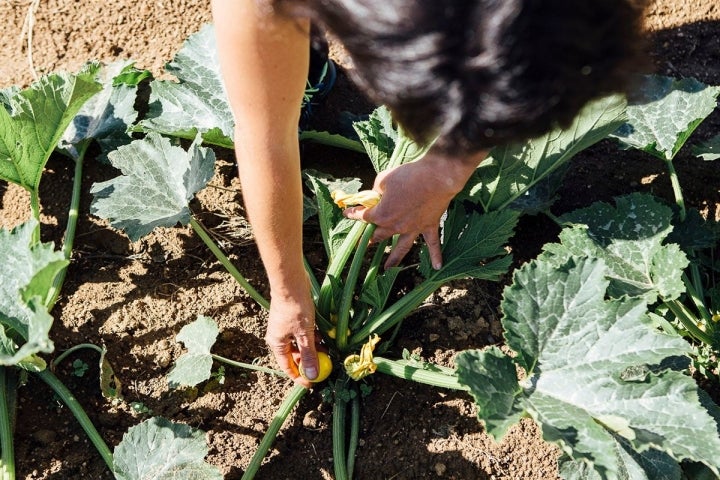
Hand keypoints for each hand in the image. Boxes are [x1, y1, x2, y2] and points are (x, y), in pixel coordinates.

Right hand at [264, 289, 317, 387]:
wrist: (291, 282)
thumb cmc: (295, 308)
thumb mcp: (305, 334)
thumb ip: (308, 355)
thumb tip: (311, 375)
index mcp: (277, 344)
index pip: (288, 367)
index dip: (300, 377)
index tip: (313, 384)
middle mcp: (279, 338)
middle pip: (295, 356)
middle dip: (310, 362)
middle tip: (325, 367)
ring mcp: (286, 328)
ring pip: (301, 345)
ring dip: (314, 349)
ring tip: (328, 352)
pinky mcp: (294, 320)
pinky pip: (304, 334)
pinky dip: (313, 338)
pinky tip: (324, 337)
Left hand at [344, 150, 485, 268]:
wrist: (436, 177)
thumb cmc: (408, 175)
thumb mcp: (384, 179)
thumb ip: (376, 190)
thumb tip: (376, 195)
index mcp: (382, 215)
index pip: (363, 217)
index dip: (354, 214)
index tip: (347, 213)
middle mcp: (396, 226)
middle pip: (379, 235)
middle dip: (370, 239)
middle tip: (365, 244)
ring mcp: (413, 229)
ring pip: (402, 247)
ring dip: (394, 259)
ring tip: (387, 269)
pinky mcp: (429, 225)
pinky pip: (433, 244)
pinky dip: (436, 255)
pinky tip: (437, 266)